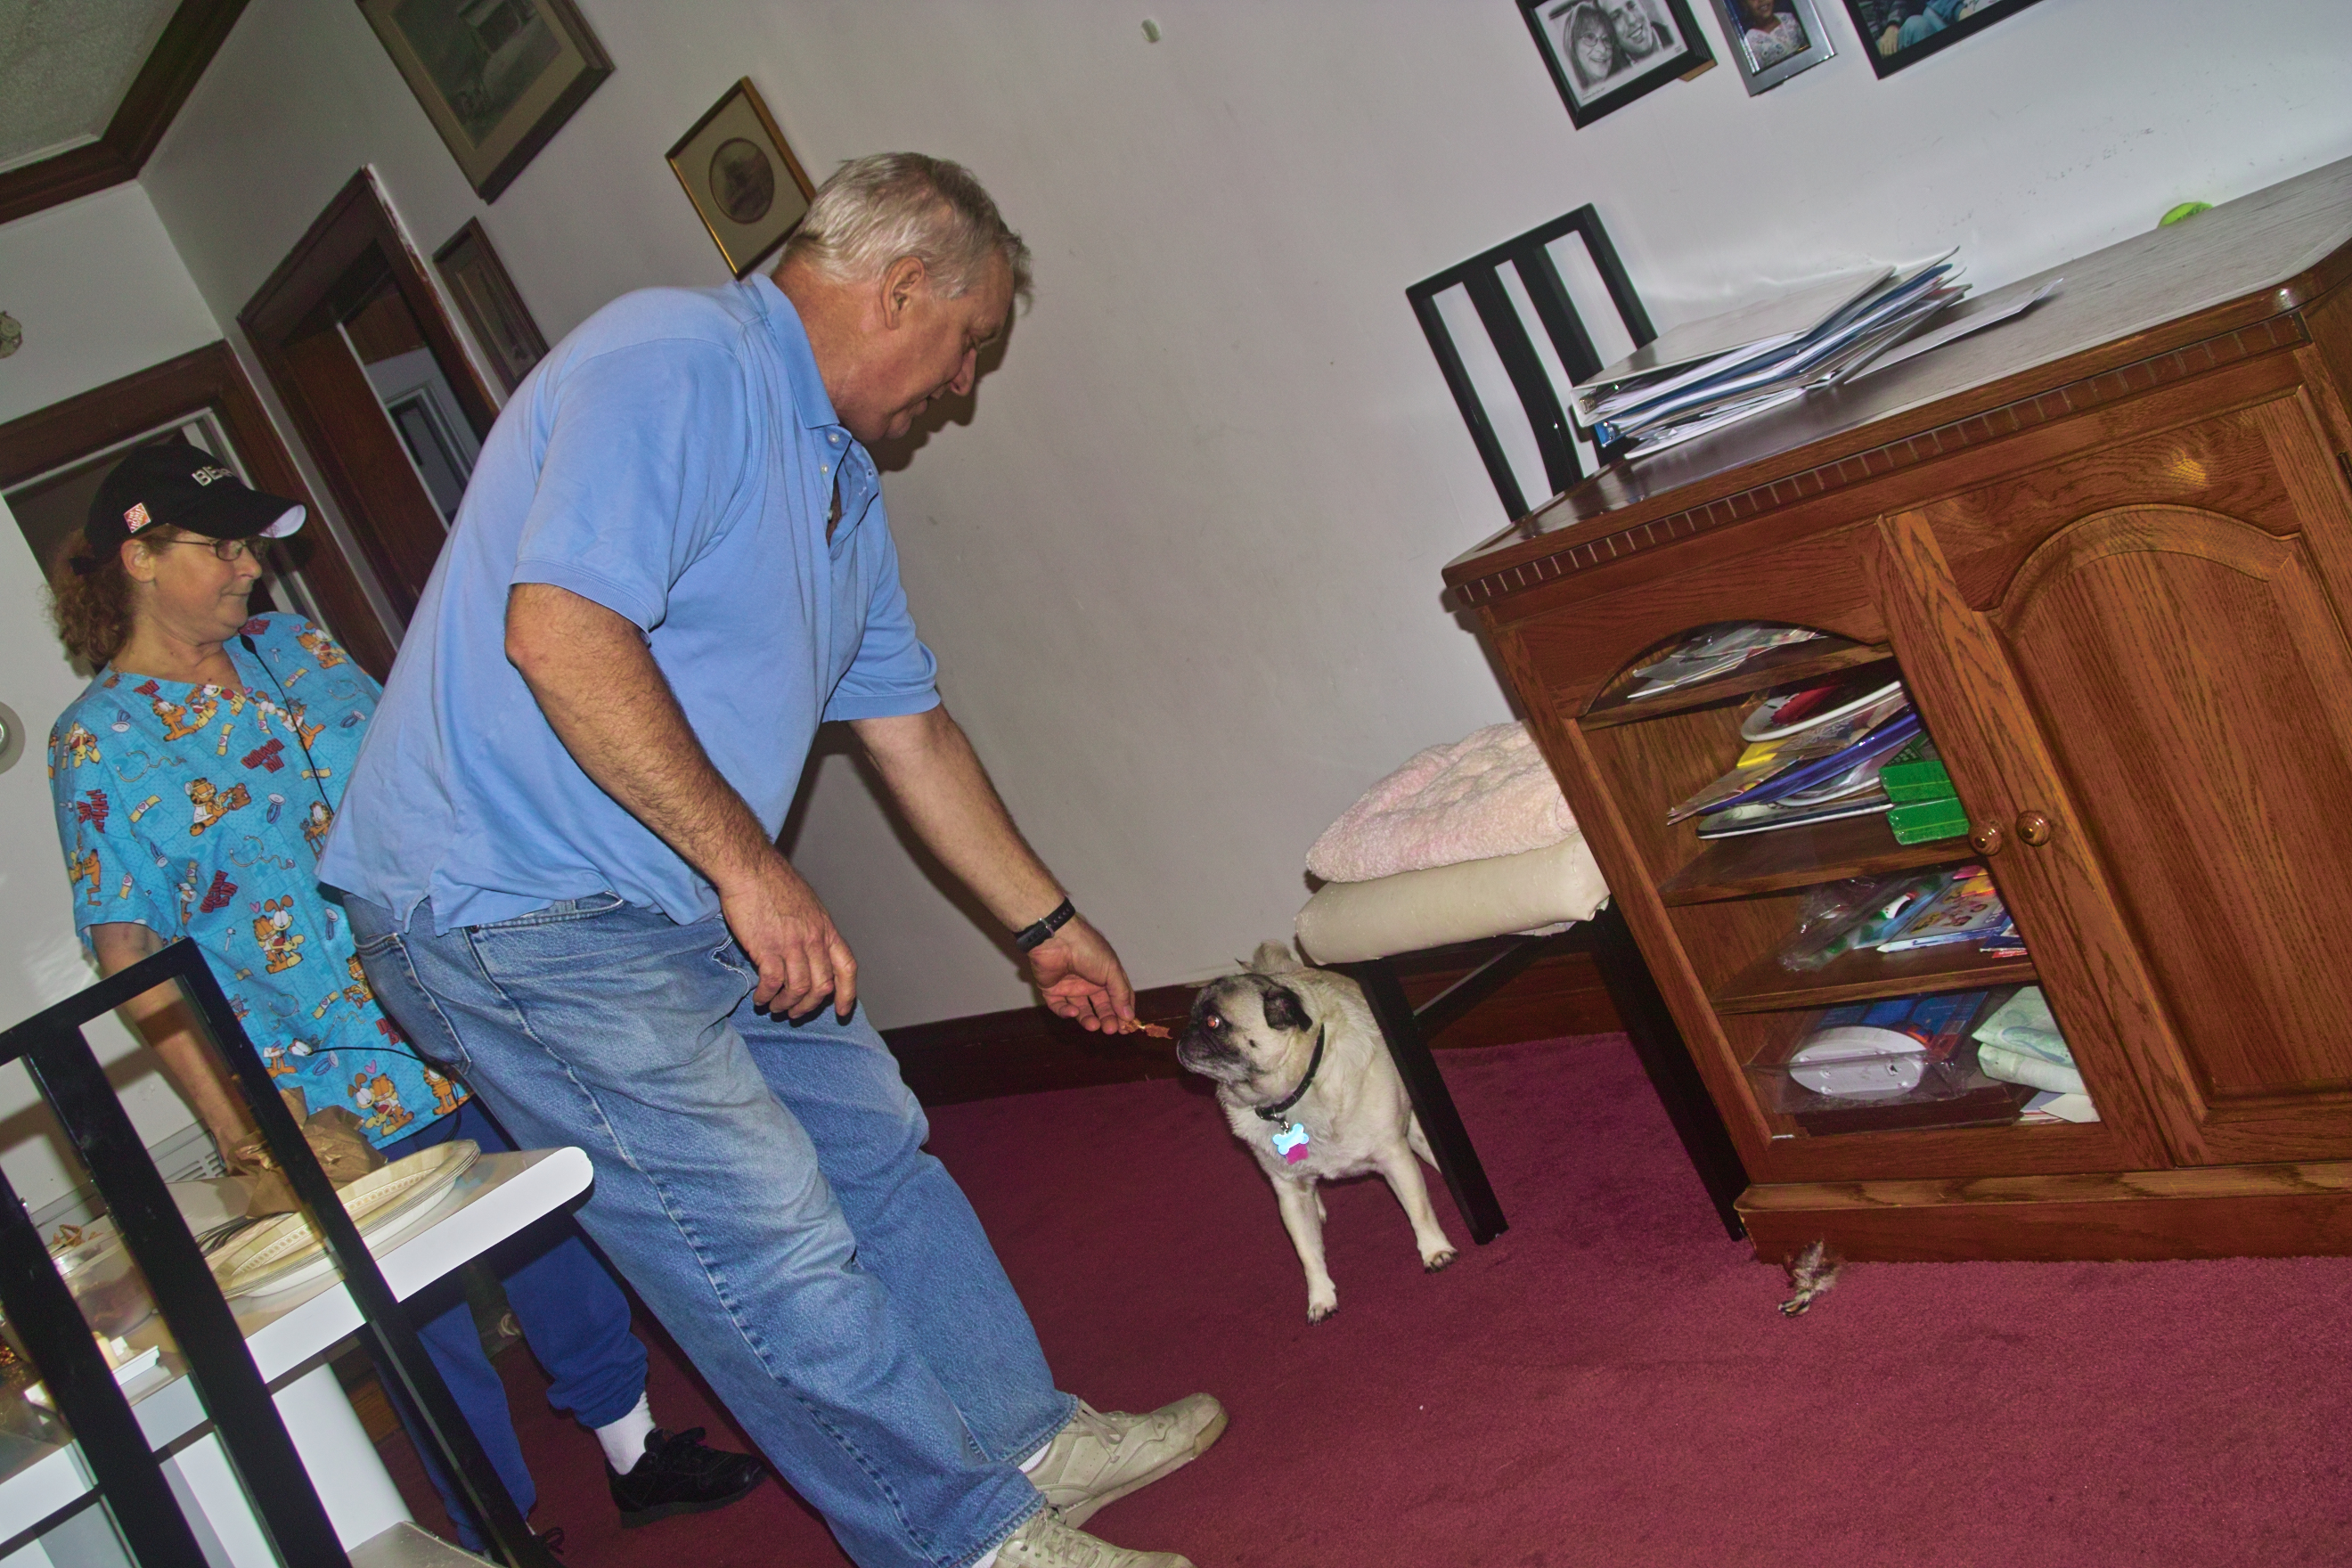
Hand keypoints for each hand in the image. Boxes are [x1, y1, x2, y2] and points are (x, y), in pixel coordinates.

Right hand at [716, 849, 858, 1017]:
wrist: (750, 868)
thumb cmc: (774, 882)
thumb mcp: (807, 904)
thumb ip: (812, 929)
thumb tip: (810, 951)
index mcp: (826, 929)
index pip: (846, 967)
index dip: (847, 993)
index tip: (841, 1011)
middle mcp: (813, 939)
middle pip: (822, 986)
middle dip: (809, 1006)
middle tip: (795, 1013)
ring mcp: (791, 945)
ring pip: (798, 989)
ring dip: (786, 1004)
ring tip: (774, 1006)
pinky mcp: (767, 948)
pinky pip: (772, 983)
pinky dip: (766, 996)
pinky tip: (759, 998)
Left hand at [1027, 916, 1134, 1032]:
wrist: (1056, 939)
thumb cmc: (1088, 950)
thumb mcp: (1111, 970)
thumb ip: (1120, 994)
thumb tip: (1129, 1016)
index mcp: (1106, 973)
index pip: (1118, 996)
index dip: (1123, 1011)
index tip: (1127, 1027)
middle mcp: (1089, 980)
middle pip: (1101, 1005)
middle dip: (1107, 1018)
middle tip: (1111, 1029)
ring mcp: (1070, 986)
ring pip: (1081, 1009)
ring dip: (1088, 1019)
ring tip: (1094, 1026)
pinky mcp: (1052, 990)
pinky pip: (1059, 1006)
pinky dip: (1066, 1012)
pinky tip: (1074, 1011)